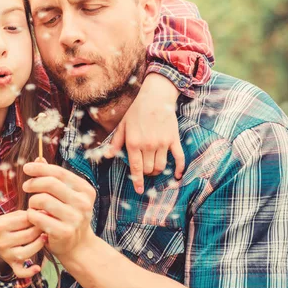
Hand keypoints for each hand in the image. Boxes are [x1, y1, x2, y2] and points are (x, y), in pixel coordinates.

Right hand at [0, 210, 45, 277]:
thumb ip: (24, 215)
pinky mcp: (11, 264)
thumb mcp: (8, 216)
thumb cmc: (3, 226)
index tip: (42, 216)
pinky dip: (29, 272)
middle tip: (45, 225)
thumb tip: (43, 213)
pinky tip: (37, 267)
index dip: (36, 217)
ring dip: (39, 244)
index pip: (24, 220)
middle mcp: (3, 241)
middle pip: (28, 235)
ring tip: (44, 237)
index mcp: (1, 226)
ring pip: (27, 252)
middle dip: (40, 229)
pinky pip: (20, 272)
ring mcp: (6, 254)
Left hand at [22, 161, 95, 257]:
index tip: (27, 168)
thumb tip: (39, 159)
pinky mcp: (64, 232)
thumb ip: (53, 178)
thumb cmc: (67, 216)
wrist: (78, 246)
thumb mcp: (65, 195)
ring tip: (33, 206)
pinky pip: (37, 216)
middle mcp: (83, 203)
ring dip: (32, 201)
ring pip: (42, 199)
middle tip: (25, 186)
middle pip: (50, 183)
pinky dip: (31, 215)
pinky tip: (34, 217)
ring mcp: (75, 218)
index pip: (59, 173)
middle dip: (33, 183)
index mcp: (85, 190)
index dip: (40, 168)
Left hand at [105, 73, 184, 193]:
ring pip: (161, 166)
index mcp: (134, 143)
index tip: (139, 189)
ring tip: (154, 169)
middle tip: (144, 170)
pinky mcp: (173, 140)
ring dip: (157, 171)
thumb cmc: (136, 111)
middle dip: (146, 174)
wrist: (155, 97)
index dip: (137, 180)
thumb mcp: (123, 125)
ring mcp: (162, 143)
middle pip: (149, 169)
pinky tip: (177, 176)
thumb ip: (116, 142)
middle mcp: (148, 145)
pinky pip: (179, 158)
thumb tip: (108, 156)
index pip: (136, 167)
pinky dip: (179, 169)